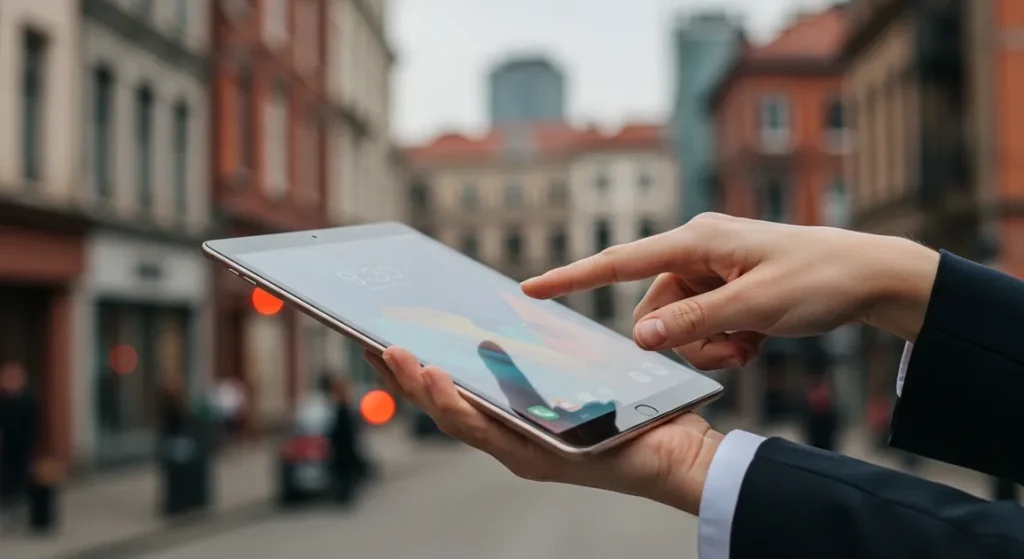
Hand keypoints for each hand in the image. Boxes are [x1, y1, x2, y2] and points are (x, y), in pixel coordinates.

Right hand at [363, 347, 721, 515]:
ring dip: (419, 389)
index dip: (414, 367)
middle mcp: (509, 437)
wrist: (680, 453)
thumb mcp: (580, 370)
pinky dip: (458, 405)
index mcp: (514, 416)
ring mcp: (520, 452)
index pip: (453, 389)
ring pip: (455, 421)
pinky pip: (488, 432)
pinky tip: (440, 379)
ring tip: (395, 356)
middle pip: (441, 406)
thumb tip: (517, 311)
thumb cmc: (635, 410)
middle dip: (401, 377)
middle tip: (369, 342)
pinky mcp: (538, 460)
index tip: (382, 336)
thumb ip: (546, 351)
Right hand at [522, 213, 939, 370]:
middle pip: (656, 310)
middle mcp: (698, 250)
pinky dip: (725, 340)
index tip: (530, 289)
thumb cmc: (817, 279)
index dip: (571, 279)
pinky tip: (758, 340)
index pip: (619, 263)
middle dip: (685, 340)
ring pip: (680, 324)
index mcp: (696, 240)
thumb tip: (638, 338)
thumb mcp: (754, 308)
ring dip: (710, 345)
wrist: (872, 276)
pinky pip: (704, 325)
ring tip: (753, 342)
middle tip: (735, 346)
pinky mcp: (728, 288)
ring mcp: (713, 270)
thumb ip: (692, 324)